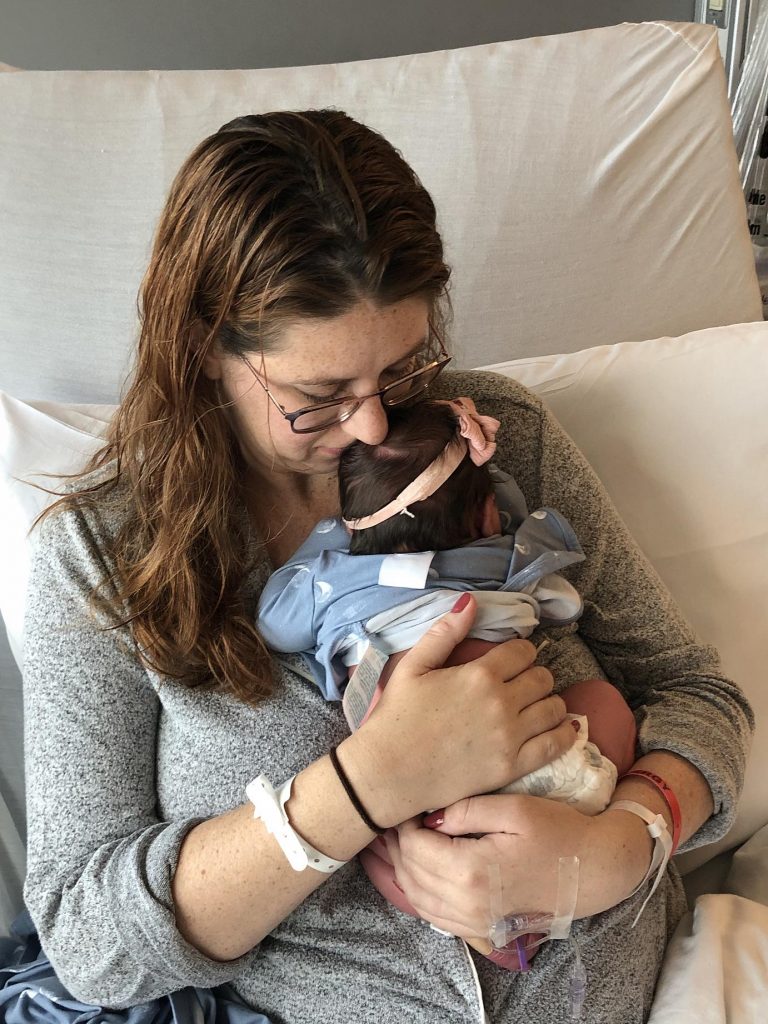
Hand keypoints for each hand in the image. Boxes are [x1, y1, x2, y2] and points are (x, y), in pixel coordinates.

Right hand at [340, 594, 576, 826]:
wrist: (388, 771)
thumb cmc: (396, 716)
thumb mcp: (413, 666)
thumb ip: (445, 633)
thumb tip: (471, 601)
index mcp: (479, 675)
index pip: (522, 652)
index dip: (520, 652)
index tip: (513, 660)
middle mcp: (501, 703)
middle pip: (542, 678)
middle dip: (535, 676)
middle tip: (524, 683)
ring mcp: (509, 737)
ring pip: (553, 709)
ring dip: (549, 702)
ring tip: (537, 705)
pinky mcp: (512, 766)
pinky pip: (554, 746)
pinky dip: (564, 734)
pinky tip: (562, 729)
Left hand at [382, 794, 645, 940]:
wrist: (594, 870)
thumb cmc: (558, 831)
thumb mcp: (514, 808)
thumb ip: (467, 810)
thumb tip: (430, 815)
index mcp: (472, 870)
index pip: (414, 846)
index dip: (403, 821)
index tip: (406, 798)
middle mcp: (467, 903)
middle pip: (410, 872)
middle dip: (397, 843)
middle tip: (400, 813)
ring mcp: (473, 920)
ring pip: (416, 897)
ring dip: (403, 867)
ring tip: (403, 836)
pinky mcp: (480, 927)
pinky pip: (433, 914)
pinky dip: (418, 890)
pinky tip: (420, 866)